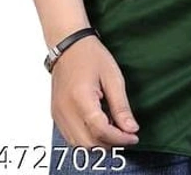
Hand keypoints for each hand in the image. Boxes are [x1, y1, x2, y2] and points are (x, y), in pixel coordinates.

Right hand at [50, 35, 140, 150]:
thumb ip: (121, 106)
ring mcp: (58, 115)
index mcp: (80, 99)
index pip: (100, 131)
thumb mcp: (113, 77)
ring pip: (78, 145)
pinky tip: (99, 125)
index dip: (119, 138)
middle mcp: (65, 111)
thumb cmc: (90, 55)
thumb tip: (131, 129)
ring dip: (98, 143)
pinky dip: (87, 137)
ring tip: (113, 128)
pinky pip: (71, 137)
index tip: (133, 137)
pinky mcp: (56, 116)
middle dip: (110, 143)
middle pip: (88, 143)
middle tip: (126, 133)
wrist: (68, 45)